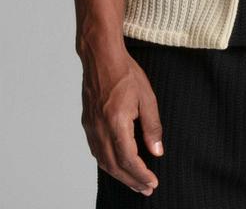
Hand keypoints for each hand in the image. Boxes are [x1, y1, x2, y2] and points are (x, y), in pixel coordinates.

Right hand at [80, 47, 163, 196]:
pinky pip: (97, 151)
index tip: (152, 183)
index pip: (129, 160)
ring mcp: (91, 127)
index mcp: (116, 123)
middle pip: (115, 166)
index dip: (141, 175)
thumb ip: (152, 126)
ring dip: (119, 175)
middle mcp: (101, 129)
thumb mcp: (147, 97)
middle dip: (131, 181)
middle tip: (146, 188)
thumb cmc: (125, 73)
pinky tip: (117, 164)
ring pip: (103, 161)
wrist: (101, 57)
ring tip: (134, 181)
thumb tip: (157, 151)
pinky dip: (108, 163)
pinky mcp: (88, 123)